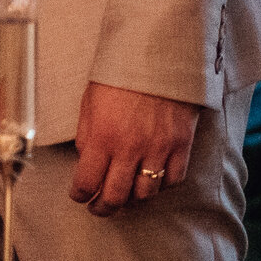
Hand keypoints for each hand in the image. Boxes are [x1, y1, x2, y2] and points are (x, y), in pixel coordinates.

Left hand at [70, 82, 198, 216]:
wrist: (159, 52)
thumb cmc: (121, 73)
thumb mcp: (90, 101)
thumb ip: (86, 134)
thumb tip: (85, 160)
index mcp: (103, 136)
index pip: (87, 182)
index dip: (80, 195)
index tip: (79, 195)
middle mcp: (130, 147)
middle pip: (116, 197)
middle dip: (103, 208)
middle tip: (99, 208)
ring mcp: (158, 147)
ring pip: (145, 194)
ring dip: (132, 200)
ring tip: (126, 196)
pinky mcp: (181, 144)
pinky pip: (173, 179)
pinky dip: (162, 185)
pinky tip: (152, 180)